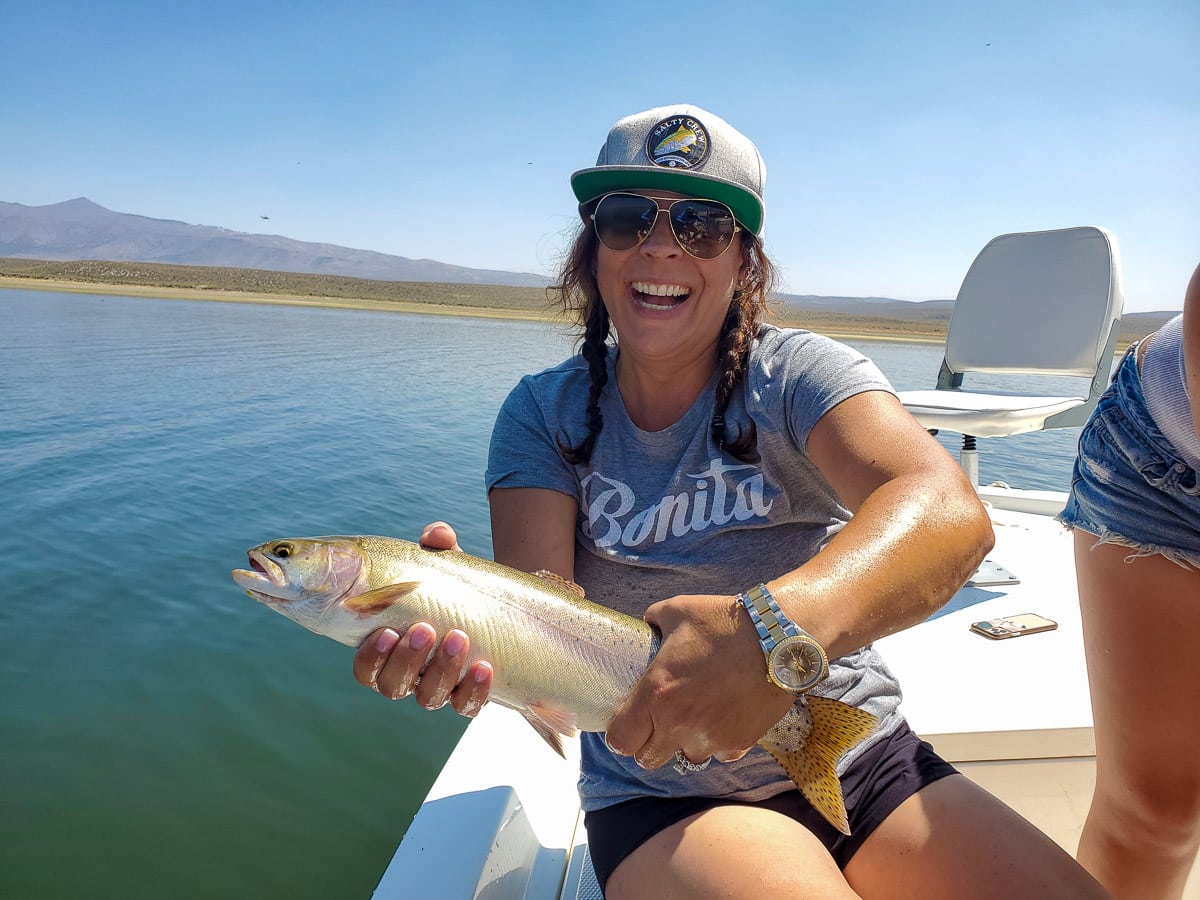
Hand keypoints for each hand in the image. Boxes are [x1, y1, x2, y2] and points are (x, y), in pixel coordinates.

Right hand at [351, 521, 492, 716]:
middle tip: (424, 628)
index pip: (366, 667)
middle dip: (407, 660)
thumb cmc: (455, 589)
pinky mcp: (469, 695)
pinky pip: (466, 705)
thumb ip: (438, 548)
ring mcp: (438, 688)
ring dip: (442, 669)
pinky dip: (474, 690)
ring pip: (428, 697)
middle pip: (392, 686)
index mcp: (390, 647)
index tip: (386, 631)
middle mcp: (408, 674)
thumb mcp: (446, 566)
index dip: (371, 657)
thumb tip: (437, 534)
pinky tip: (485, 666)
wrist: (499, 611)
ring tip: (459, 636)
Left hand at [603, 593, 796, 768]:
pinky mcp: (740, 743)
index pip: (620, 740)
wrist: (777, 638)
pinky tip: (725, 716)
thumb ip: (653, 620)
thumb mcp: (677, 610)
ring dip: (685, 742)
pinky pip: (720, 754)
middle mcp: (679, 723)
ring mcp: (710, 738)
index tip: (628, 722)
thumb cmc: (723, 622)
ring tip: (697, 715)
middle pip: (647, 759)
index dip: (620, 733)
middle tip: (660, 721)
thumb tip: (647, 625)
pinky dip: (719, 742)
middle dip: (649, 743)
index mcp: (656, 693)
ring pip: (686, 758)